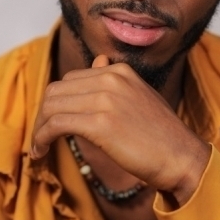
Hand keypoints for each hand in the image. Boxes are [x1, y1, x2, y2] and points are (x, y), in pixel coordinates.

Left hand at [30, 56, 210, 205]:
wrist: (181, 158)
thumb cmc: (162, 136)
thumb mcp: (140, 97)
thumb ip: (116, 83)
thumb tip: (98, 62)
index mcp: (119, 71)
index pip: (71, 80)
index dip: (57, 103)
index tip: (52, 124)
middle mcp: (111, 78)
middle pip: (56, 90)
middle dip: (43, 115)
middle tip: (41, 138)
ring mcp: (105, 99)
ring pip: (51, 106)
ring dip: (39, 129)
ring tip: (38, 148)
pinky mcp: (100, 123)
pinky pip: (55, 125)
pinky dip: (41, 138)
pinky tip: (41, 151)